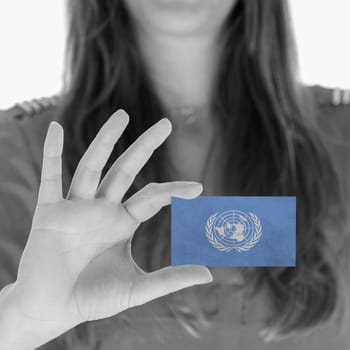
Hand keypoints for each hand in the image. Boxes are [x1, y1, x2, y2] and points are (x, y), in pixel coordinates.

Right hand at [7, 110, 211, 346]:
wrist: (52, 310)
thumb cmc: (92, 299)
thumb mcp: (137, 288)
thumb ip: (171, 279)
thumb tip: (209, 274)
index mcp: (122, 223)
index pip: (153, 197)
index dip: (175, 190)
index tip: (199, 188)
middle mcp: (102, 209)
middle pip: (126, 170)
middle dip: (145, 147)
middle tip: (167, 124)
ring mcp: (76, 208)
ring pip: (92, 166)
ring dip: (106, 141)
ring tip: (123, 115)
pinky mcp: (49, 212)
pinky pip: (49, 177)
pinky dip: (51, 153)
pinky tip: (55, 128)